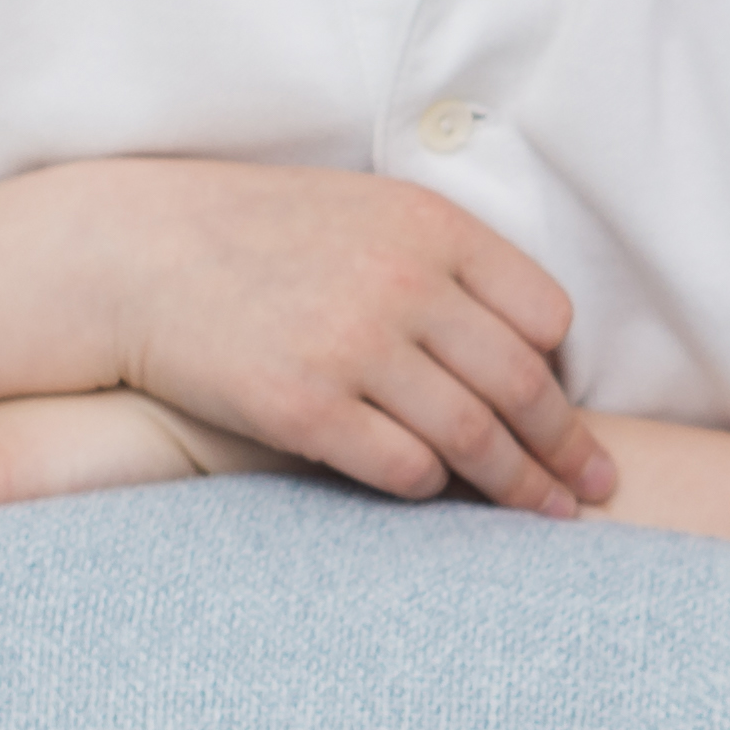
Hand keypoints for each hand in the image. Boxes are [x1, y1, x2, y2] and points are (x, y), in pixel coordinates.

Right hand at [54, 159, 618, 513]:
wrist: (132, 255)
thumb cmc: (254, 236)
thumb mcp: (362, 213)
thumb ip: (441, 262)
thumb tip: (526, 342)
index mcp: (430, 228)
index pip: (544, 315)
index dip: (559, 367)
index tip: (564, 405)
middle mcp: (402, 285)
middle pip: (523, 387)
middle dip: (569, 448)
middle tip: (596, 488)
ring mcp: (353, 348)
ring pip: (474, 438)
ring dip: (519, 487)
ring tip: (547, 515)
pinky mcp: (303, 407)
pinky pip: (402, 468)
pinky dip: (431, 487)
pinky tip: (437, 494)